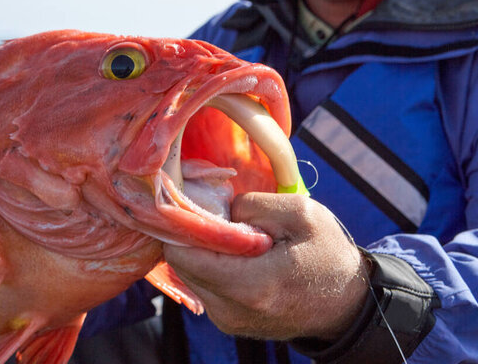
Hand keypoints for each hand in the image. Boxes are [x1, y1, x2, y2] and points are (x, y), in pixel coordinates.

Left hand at [164, 192, 370, 340]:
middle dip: (194, 235)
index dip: (184, 223)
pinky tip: (238, 257)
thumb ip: (252, 205)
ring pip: (189, 274)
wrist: (345, 305)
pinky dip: (213, 266)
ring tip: (236, 238)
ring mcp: (226, 320)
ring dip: (204, 251)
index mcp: (249, 286)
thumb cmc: (328, 255)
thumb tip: (216, 209)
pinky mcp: (227, 321)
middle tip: (221, 217)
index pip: (181, 253)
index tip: (199, 204)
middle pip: (180, 263)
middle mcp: (230, 310)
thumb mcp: (301, 214)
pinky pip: (203, 285)